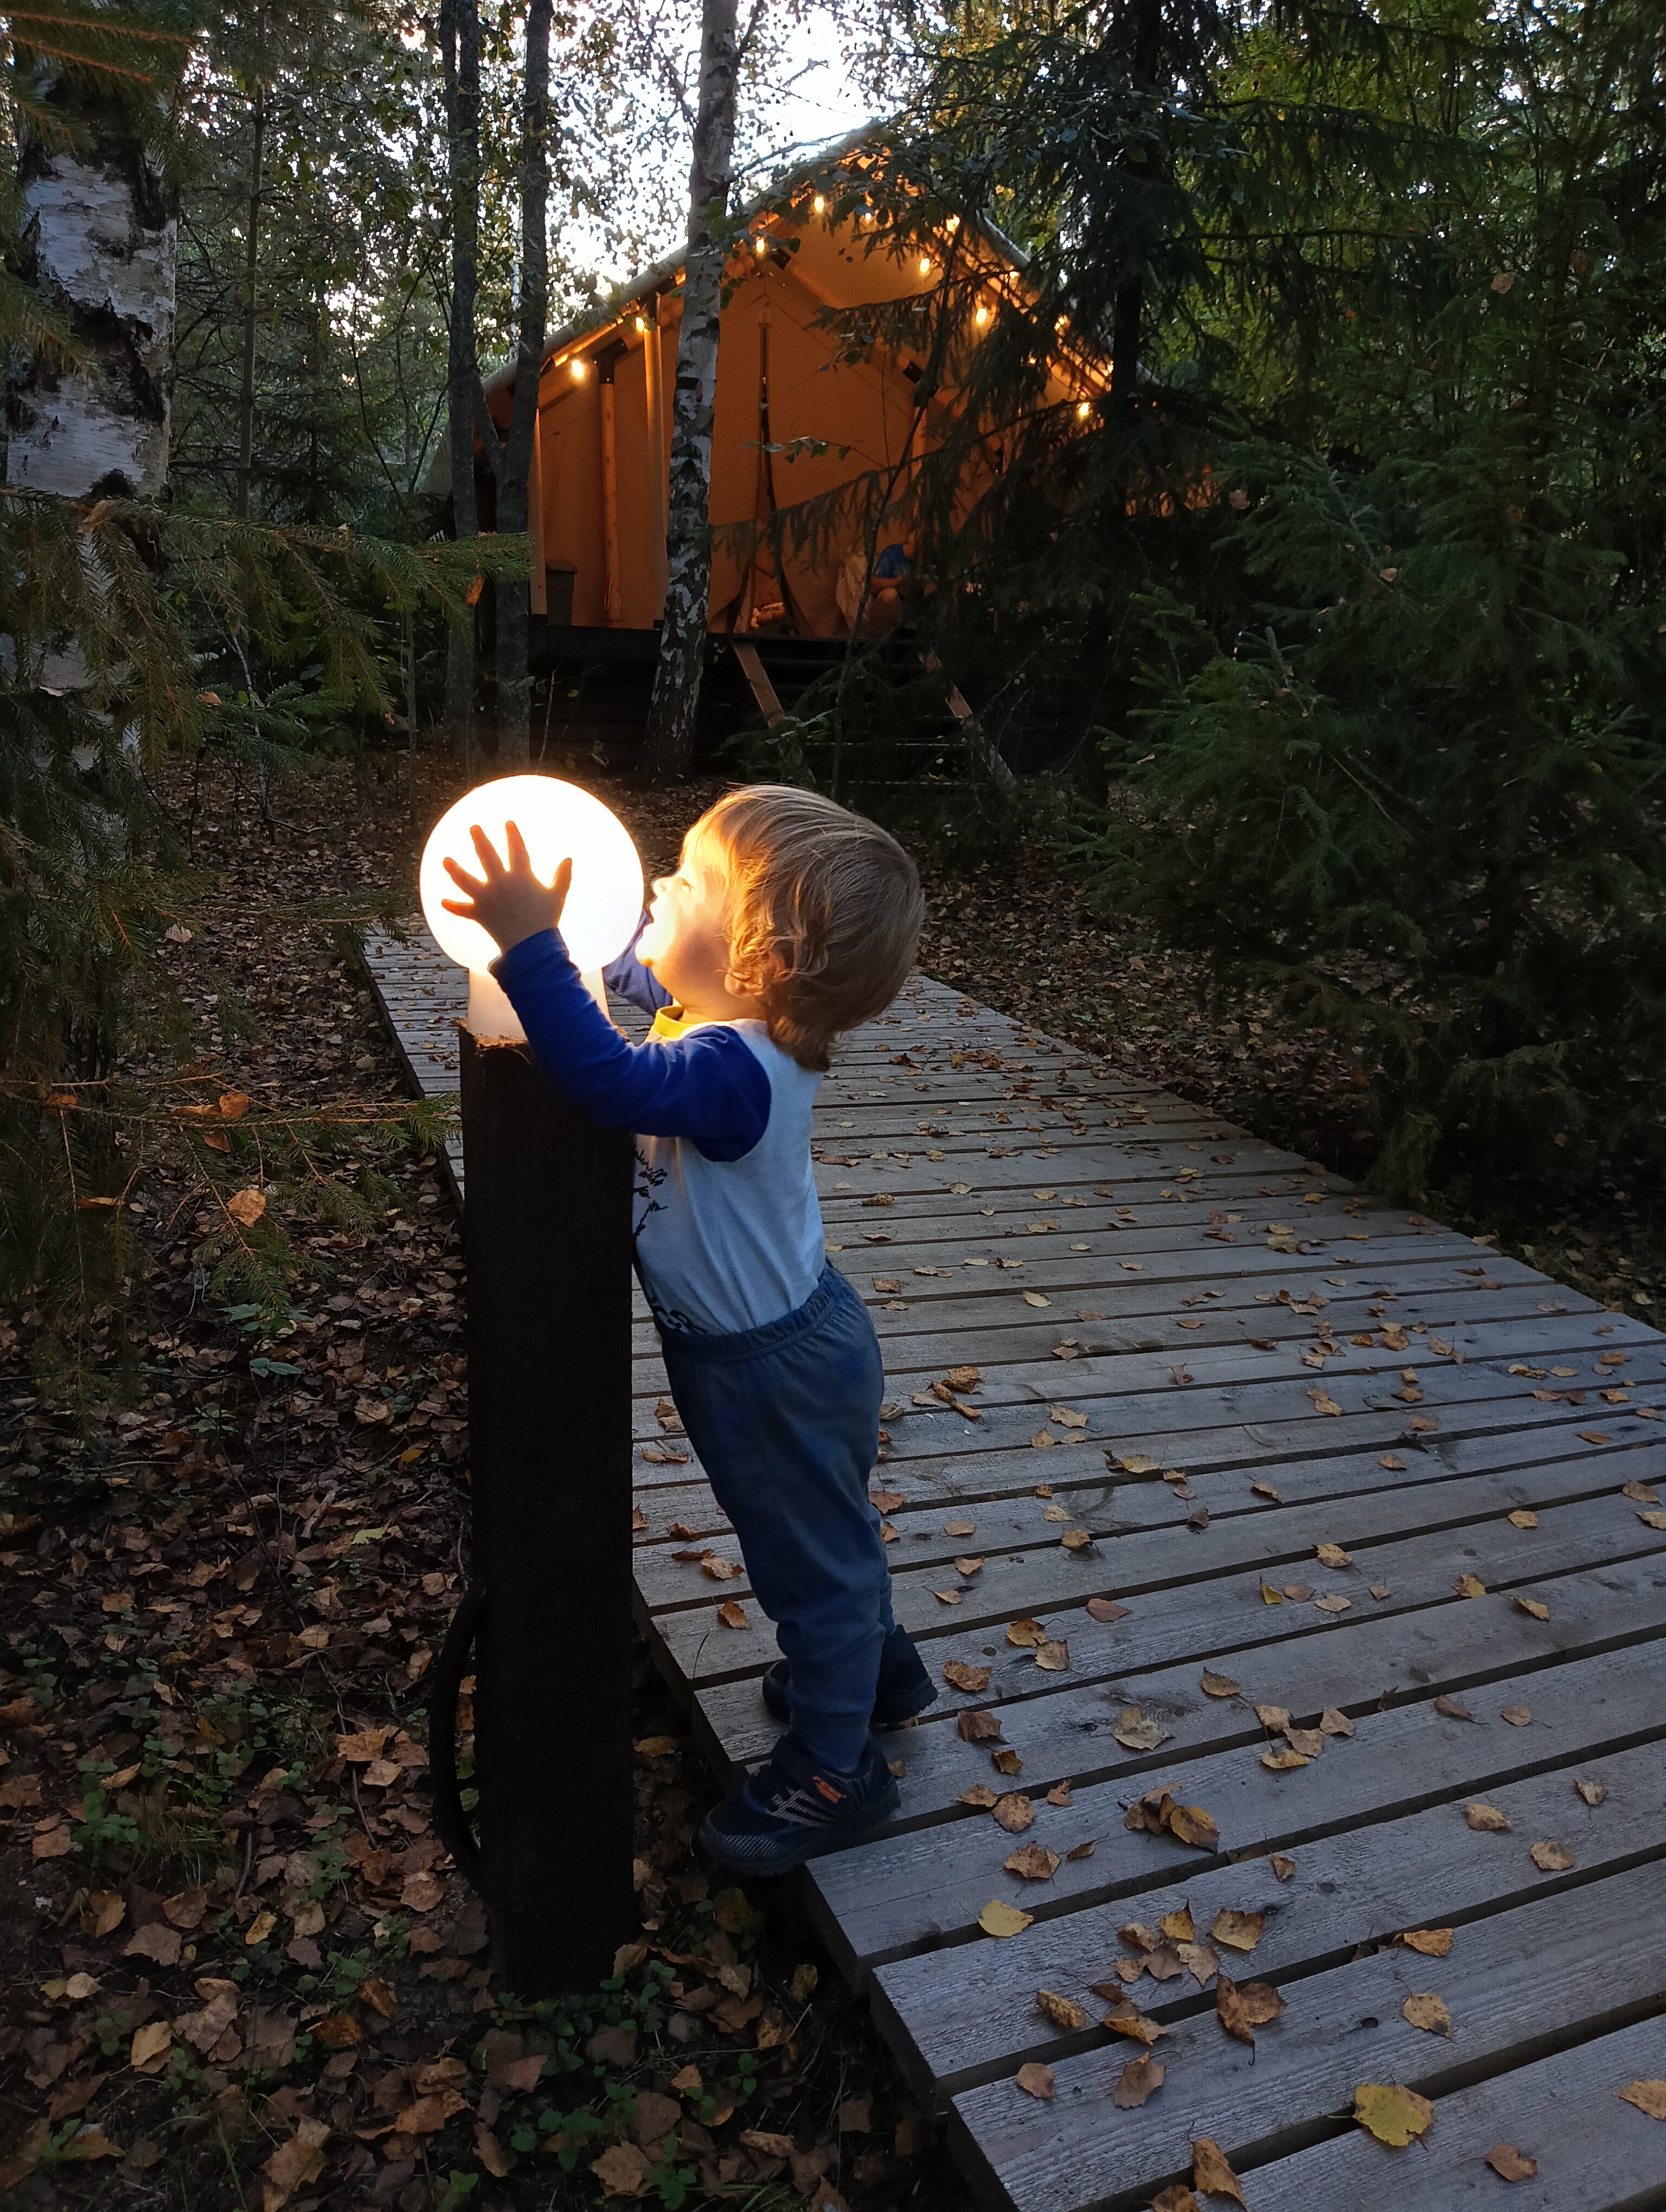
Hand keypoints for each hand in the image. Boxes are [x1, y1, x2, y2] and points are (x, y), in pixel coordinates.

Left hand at [440, 821, 571, 955]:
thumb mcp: (558, 896)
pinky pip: (463, 910)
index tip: (507, 824)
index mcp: (521, 877)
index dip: (513, 835)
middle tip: (473, 828)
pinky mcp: (480, 914)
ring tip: (445, 860)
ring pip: (466, 880)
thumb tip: (569, 859)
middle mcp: (501, 883)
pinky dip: (453, 907)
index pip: (516, 850)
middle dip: (480, 840)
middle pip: (487, 857)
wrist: (531, 946)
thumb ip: (563, 877)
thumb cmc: (546, 920)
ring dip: (454, 869)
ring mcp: (487, 898)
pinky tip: (442, 901)